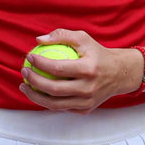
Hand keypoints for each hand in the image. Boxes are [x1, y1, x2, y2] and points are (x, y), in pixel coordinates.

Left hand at [18, 29, 137, 112]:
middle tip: (24, 72)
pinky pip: (62, 108)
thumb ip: (61, 35)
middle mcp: (89, 88)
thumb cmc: (97, 53)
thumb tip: (39, 39)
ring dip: (35, 96)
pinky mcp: (86, 110)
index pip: (58, 68)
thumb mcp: (83, 38)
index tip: (29, 57)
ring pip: (55, 104)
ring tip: (24, 86)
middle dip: (34, 81)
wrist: (120, 73)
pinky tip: (37, 92)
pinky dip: (47, 101)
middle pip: (54, 90)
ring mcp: (88, 102)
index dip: (40, 63)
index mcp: (89, 70)